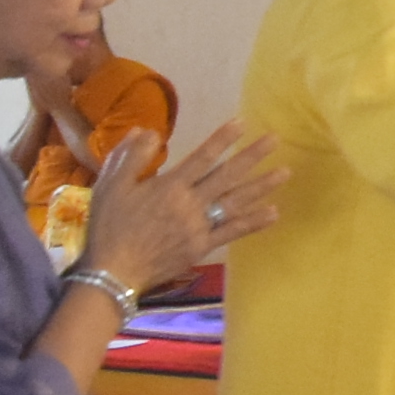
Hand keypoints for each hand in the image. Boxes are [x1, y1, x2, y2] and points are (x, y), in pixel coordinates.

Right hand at [81, 123, 289, 296]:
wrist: (113, 272)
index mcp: (170, 186)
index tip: (242, 123)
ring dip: (262, 187)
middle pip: (227, 176)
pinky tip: (273, 213)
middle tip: (275, 140)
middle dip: (252, 156)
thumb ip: (131, 155)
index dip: (223, 139)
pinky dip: (253, 223)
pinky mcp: (202, 247)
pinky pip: (232, 232)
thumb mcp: (110, 184)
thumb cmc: (109, 226)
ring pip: (236, 202)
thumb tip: (149, 131)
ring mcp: (200, 227)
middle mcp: (190, 204)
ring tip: (285, 173)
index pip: (202, 157)